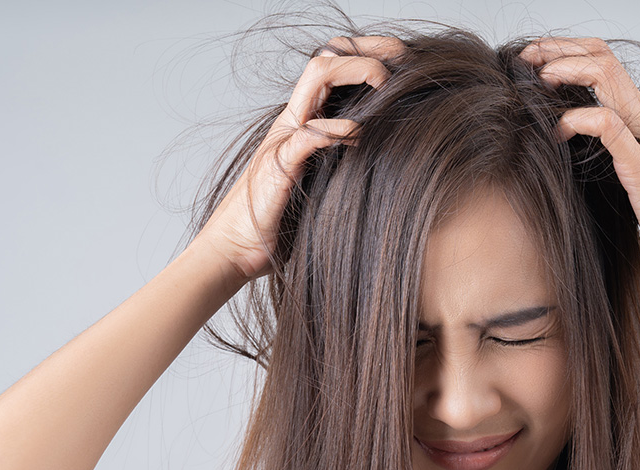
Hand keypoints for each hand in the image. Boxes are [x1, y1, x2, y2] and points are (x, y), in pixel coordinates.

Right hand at [190, 35, 407, 282]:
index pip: (330, 68)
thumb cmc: (280, 222)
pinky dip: (337, 129)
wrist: (238, 248)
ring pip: (316, 78)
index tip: (401, 56)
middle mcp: (292, 122)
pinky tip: (359, 135)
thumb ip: (340, 162)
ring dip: (354, 72)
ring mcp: (284, 138)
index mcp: (302, 123)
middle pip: (326, 60)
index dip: (364, 53)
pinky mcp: (280, 164)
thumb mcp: (320, 183)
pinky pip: (309, 133)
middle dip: (366, 51)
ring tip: (384, 83)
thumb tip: (382, 157)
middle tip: (402, 57)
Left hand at [518, 37, 639, 297]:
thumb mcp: (628, 177)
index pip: (604, 63)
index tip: (533, 60)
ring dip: (566, 70)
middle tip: (526, 57)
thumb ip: (606, 153)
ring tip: (538, 79)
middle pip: (602, 58)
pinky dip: (576, 119)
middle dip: (559, 49)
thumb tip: (567, 140)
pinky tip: (556, 130)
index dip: (567, 52)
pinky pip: (608, 124)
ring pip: (606, 76)